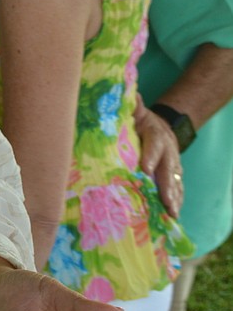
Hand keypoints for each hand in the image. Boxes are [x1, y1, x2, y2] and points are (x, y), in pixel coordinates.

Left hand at [134, 94, 182, 216]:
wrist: (163, 126)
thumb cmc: (143, 122)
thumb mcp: (137, 113)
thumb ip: (133, 107)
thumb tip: (132, 95)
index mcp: (156, 135)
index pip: (154, 146)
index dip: (151, 158)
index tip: (145, 170)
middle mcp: (168, 151)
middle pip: (169, 169)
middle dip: (167, 185)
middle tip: (166, 200)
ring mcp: (174, 164)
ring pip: (176, 181)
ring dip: (175, 197)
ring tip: (172, 212)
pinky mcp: (175, 174)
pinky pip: (178, 188)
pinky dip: (177, 201)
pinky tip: (174, 215)